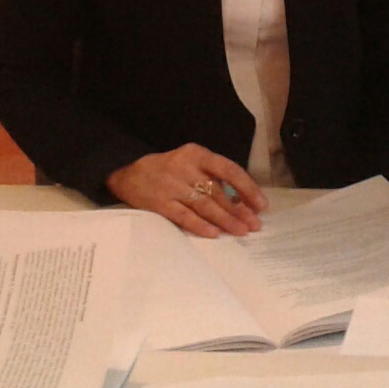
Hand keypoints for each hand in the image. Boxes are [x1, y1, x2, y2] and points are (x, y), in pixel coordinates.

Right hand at [107, 143, 268, 237]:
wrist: (128, 173)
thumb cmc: (168, 170)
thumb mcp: (190, 163)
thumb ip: (212, 177)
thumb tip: (243, 202)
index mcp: (196, 154)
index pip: (228, 169)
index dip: (247, 188)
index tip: (261, 204)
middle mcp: (185, 167)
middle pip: (218, 191)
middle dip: (238, 210)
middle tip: (254, 225)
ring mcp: (171, 186)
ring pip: (204, 205)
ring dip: (225, 220)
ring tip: (241, 231)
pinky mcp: (159, 202)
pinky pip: (183, 216)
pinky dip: (200, 225)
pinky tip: (214, 234)